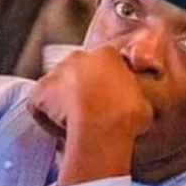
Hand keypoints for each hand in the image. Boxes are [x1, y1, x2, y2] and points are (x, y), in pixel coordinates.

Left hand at [27, 46, 153, 185]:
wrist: (105, 125)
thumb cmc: (129, 114)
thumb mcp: (145, 100)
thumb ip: (137, 96)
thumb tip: (138, 105)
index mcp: (108, 54)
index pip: (104, 63)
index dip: (107, 83)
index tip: (111, 100)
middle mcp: (80, 57)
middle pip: (78, 70)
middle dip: (83, 87)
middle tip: (93, 111)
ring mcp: (57, 73)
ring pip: (58, 86)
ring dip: (65, 100)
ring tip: (76, 123)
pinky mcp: (40, 92)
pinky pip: (39, 104)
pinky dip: (46, 117)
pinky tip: (59, 131)